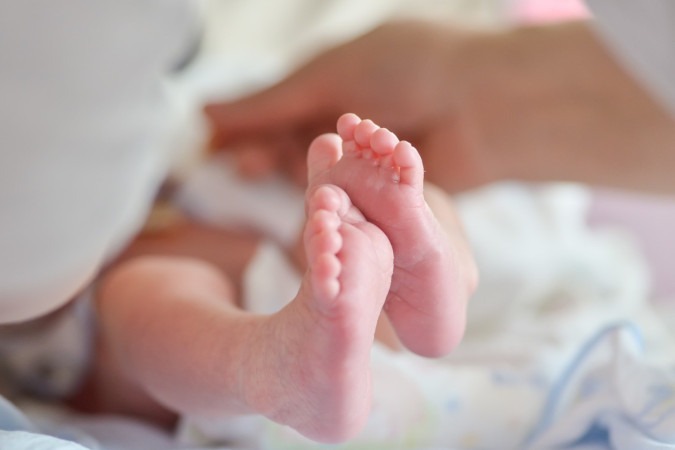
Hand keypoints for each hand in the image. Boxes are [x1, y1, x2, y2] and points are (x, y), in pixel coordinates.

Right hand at [204, 21, 497, 190]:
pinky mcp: (387, 194)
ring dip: (300, 180)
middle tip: (248, 167)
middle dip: (269, 156)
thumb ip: (268, 103)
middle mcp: (347, 125)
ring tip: (288, 184)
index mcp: (331, 85)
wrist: (480, 103)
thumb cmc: (406, 71)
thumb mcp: (327, 78)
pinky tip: (315, 212)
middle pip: (291, 149)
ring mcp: (367, 161)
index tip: (215, 150)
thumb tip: (205, 112)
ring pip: (316, 179)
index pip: (273, 113)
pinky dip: (330, 205)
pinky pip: (348, 204)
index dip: (245, 132)